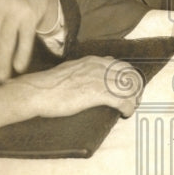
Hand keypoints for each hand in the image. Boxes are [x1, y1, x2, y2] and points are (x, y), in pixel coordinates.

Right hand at [0, 55, 140, 131]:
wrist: (38, 92)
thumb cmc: (50, 85)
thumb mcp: (71, 70)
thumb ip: (85, 70)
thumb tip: (95, 75)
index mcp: (93, 61)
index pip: (122, 65)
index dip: (130, 78)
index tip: (129, 89)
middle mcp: (99, 66)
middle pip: (130, 75)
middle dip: (136, 89)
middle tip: (133, 101)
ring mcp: (99, 79)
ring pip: (129, 87)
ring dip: (134, 99)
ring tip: (130, 108)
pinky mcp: (97, 93)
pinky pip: (123, 100)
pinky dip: (128, 108)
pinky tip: (125, 114)